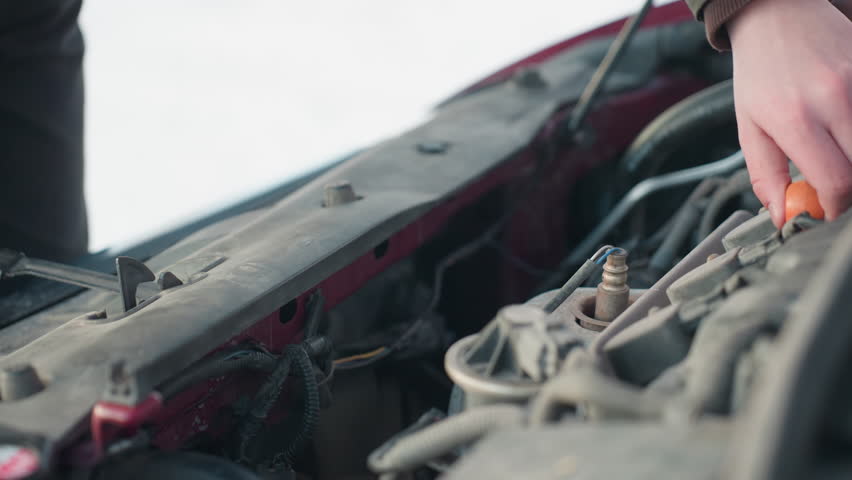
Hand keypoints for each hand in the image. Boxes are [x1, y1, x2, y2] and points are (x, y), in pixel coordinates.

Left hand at [728, 0, 851, 225]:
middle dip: (850, 189)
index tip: (828, 211)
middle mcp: (833, 99)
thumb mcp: (750, 127)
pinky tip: (844, 131)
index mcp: (794, 119)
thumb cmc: (760, 74)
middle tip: (834, 188)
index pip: (836, 181)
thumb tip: (782, 216)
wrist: (777, 16)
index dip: (837, 206)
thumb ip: (767, 175)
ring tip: (837, 155)